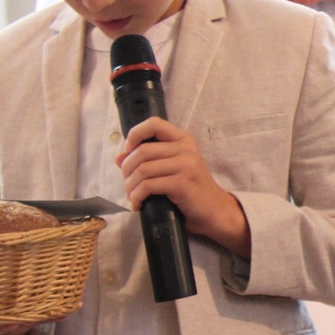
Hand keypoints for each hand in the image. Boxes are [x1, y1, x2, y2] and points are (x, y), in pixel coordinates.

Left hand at [118, 117, 249, 256]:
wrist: (214, 211)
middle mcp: (186, 149)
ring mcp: (186, 165)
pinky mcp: (182, 183)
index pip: (154, 124)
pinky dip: (137, 197)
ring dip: (130, 186)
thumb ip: (148, 160)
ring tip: (132, 197)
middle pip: (142, 151)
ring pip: (142, 170)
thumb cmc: (191, 190)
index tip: (128, 152)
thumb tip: (119, 158)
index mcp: (183, 140)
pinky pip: (148, 186)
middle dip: (127, 169)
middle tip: (127, 184)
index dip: (135, 135)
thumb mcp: (171, 169)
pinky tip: (138, 205)